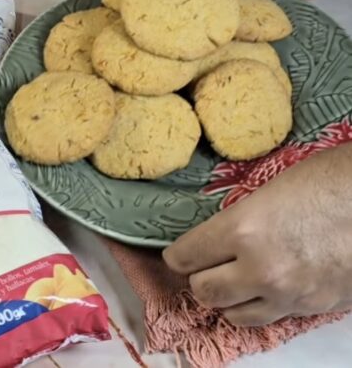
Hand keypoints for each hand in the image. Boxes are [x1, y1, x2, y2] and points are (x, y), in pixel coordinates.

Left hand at [163, 142, 351, 325]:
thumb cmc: (322, 181)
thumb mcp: (266, 193)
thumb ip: (238, 221)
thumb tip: (217, 238)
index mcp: (243, 229)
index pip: (186, 256)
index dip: (177, 255)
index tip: (177, 254)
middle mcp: (260, 268)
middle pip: (203, 292)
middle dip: (197, 278)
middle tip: (203, 266)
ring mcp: (288, 294)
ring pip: (232, 315)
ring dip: (225, 298)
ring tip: (230, 281)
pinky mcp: (311, 309)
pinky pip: (267, 318)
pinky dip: (255, 307)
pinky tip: (260, 290)